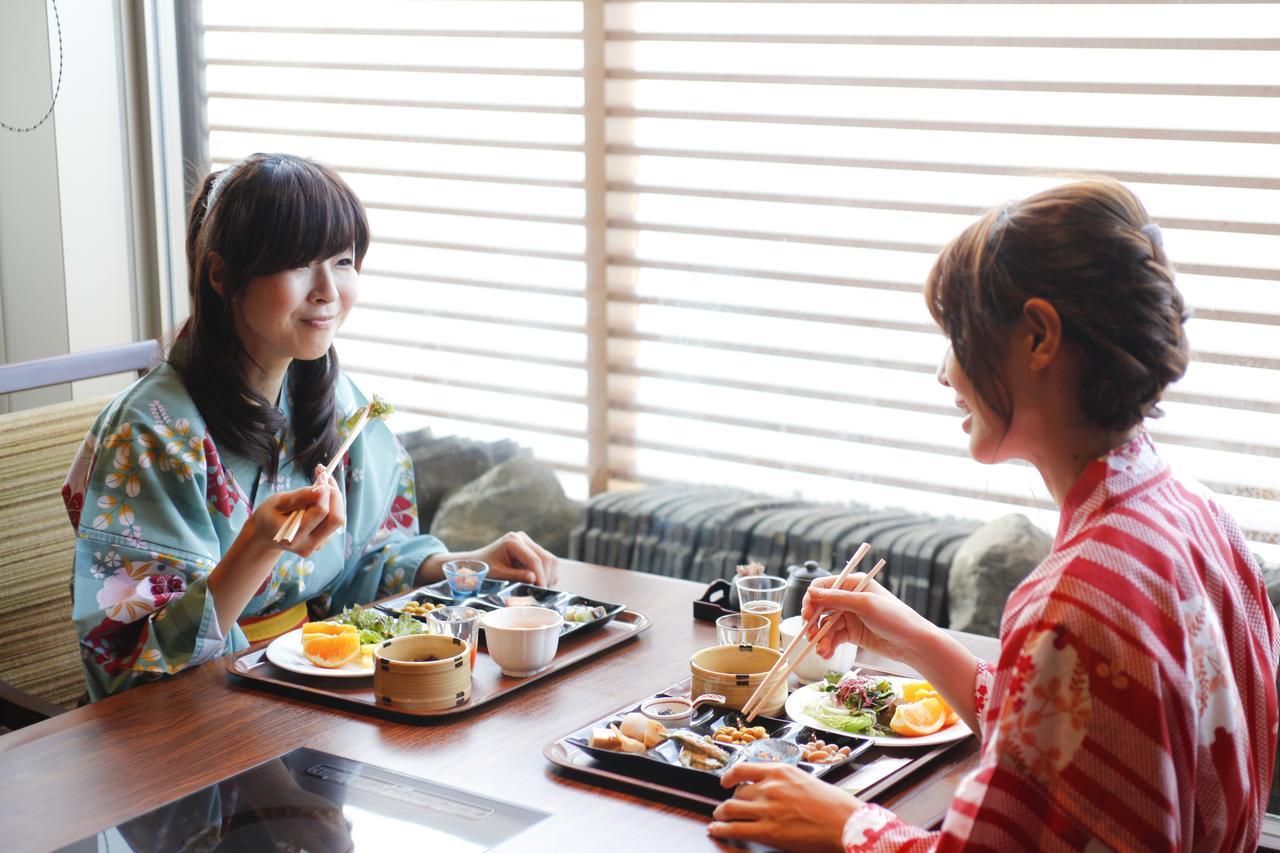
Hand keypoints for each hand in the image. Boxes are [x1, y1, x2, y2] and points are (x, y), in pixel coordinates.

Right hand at [249, 466, 345, 557]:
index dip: (324, 491)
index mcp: (294, 537)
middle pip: (336, 519)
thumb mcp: (278, 502)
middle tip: (325, 476)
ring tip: (322, 481)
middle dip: (334, 494)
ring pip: (338, 518)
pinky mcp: (324, 540)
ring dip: (334, 497)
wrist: (265, 534)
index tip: (321, 473)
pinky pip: (334, 520)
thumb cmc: (269, 515)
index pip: (320, 512)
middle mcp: (309, 544)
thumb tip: (322, 488)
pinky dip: (332, 503)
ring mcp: (318, 544)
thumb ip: (300, 497)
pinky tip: (320, 494)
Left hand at [427, 531, 558, 586]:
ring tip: (539, 589)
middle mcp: (523, 538)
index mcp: (513, 541)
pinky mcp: (532, 550)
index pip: (534, 559)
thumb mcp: (498, 574)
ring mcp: (529, 543)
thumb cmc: (484, 569)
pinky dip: (547, 575)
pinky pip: (548, 563)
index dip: (540, 576)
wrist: (477, 563)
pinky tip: (538, 584)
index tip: (541, 590)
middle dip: (546, 577)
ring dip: (548, 576)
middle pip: (546, 558)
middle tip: (541, 592)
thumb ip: (516, 575)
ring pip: (550, 560)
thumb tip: (534, 580)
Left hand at [709, 762, 861, 850]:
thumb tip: (769, 787)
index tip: (725, 781)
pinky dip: (721, 830)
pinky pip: (734, 829)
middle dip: (731, 801)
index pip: (743, 768)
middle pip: (737, 792)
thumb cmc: (833, 804)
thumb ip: (784, 781)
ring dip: (721, 814)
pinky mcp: (768, 831)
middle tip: (728, 807)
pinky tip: (717, 831)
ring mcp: (767, 809)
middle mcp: (770, 786)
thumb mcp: (805, 780)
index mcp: (780, 771)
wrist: (845, 823)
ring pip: (730, 808)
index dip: (729, 776)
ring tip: (718, 818)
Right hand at [802, 571, 938, 667]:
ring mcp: (850, 616)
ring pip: (825, 625)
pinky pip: (833, 638)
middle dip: (814, 622)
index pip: (823, 587)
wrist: (913, 644)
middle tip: (810, 636)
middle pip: (821, 607)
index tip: (807, 615)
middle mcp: (849, 598)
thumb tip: (810, 592)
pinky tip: (827, 653)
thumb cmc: (895, 618)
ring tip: (822, 651)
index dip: (812, 600)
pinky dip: (828, 645)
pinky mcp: (852, 633)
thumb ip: (836, 599)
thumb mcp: (865, 605)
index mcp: (853, 583)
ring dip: (821, 638)